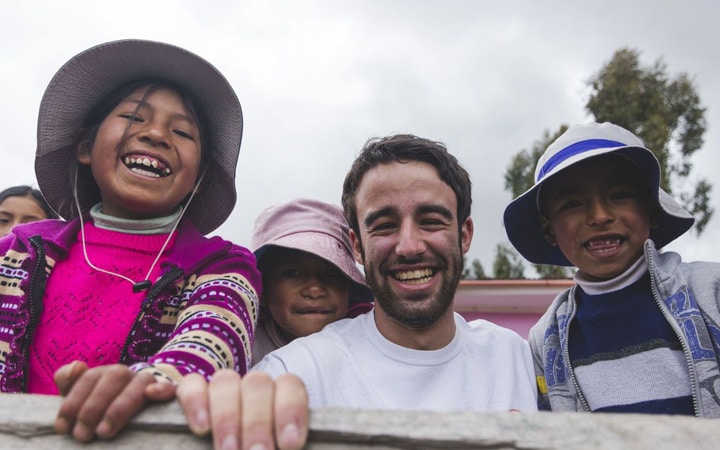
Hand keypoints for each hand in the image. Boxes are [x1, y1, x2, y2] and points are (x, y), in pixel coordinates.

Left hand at [53, 361, 175, 441]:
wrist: (141, 409)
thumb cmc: (103, 411)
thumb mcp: (82, 399)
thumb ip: (69, 381)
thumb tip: (77, 366)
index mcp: (105, 373)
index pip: (89, 377)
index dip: (73, 401)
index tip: (62, 428)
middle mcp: (128, 374)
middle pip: (114, 377)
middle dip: (94, 406)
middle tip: (83, 435)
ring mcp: (148, 383)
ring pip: (141, 382)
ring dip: (120, 406)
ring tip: (105, 432)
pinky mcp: (168, 395)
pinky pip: (171, 388)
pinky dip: (163, 389)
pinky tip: (152, 394)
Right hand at [177, 369, 308, 449]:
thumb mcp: (273, 444)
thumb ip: (275, 442)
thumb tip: (275, 446)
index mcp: (280, 399)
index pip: (289, 385)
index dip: (290, 410)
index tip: (290, 444)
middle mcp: (253, 388)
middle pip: (257, 384)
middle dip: (257, 423)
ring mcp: (222, 389)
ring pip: (225, 381)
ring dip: (227, 417)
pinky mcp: (190, 394)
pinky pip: (191, 384)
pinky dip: (195, 401)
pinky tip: (201, 427)